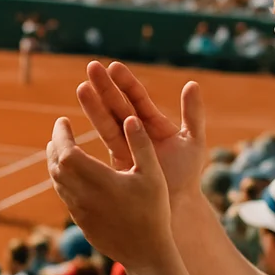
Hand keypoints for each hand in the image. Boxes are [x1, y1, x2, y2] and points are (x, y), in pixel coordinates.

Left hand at [46, 113, 174, 271]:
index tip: (63, 121)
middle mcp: (84, 196)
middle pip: (56, 166)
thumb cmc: (154, 212)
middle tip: (60, 130)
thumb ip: (141, 144)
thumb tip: (130, 117)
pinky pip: (64, 195)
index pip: (66, 152)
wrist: (146, 254)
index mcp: (100, 181)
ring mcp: (79, 212)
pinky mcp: (81, 223)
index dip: (61, 135)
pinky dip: (62, 179)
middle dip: (55, 145)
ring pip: (57, 182)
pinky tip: (71, 173)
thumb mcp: (153, 175)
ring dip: (55, 162)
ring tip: (60, 147)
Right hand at [77, 62, 207, 203]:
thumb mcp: (194, 141)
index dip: (126, 82)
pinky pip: (104, 143)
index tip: (113, 66)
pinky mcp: (115, 162)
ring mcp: (124, 147)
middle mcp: (136, 132)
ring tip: (81, 87)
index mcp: (153, 124)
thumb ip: (193, 114)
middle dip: (104, 87)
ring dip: (94, 105)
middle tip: (90, 67)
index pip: (137, 98)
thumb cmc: (187, 176)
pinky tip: (83, 119)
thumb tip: (192, 83)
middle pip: (118, 105)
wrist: (177, 208)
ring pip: (107, 121)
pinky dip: (95, 129)